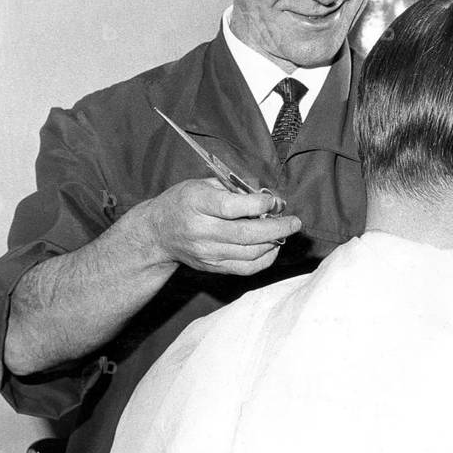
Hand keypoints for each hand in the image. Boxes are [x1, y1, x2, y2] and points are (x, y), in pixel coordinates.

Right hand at [138, 178, 301, 275]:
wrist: (158, 233)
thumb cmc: (183, 202)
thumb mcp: (202, 184)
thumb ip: (234, 188)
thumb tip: (269, 197)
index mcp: (196, 203)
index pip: (231, 208)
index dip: (258, 205)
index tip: (274, 201)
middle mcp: (201, 230)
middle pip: (246, 234)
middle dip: (277, 228)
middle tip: (295, 222)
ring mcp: (207, 252)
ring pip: (250, 253)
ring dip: (274, 243)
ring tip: (284, 231)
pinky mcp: (212, 267)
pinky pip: (246, 268)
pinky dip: (265, 259)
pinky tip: (273, 247)